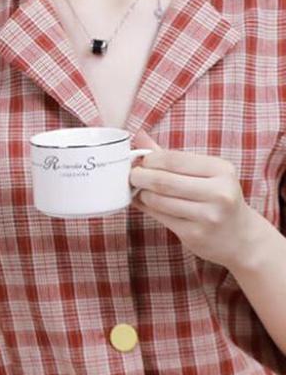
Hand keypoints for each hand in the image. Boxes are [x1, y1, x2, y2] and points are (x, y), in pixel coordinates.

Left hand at [129, 130, 261, 271]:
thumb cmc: (216, 197)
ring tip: (139, 189)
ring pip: (157, 200)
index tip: (142, 161)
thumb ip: (170, 156)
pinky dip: (146, 207)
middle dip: (139, 176)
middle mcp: (219, 193)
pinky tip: (145, 202)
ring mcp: (208, 216)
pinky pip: (160, 216)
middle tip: (133, 175)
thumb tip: (138, 136)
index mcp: (221, 170)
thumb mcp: (203, 172)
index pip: (172, 159)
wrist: (241, 238)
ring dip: (141, 193)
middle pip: (162, 181)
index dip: (149, 159)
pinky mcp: (196, 235)